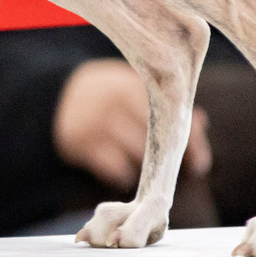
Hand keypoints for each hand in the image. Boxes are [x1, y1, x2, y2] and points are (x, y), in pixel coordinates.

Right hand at [52, 60, 210, 190]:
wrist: (52, 98)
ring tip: (142, 165)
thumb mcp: (131, 88)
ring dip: (145, 166)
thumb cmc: (104, 95)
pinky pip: (117, 168)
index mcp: (132, 83)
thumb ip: (165, 104)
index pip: (174, 114)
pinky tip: (122, 169)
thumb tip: (202, 122)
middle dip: (169, 159)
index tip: (200, 163)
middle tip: (173, 172)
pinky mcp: (81, 142)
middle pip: (158, 139)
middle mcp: (116, 99)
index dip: (192, 141)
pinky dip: (123, 173)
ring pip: (139, 156)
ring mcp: (97, 121)